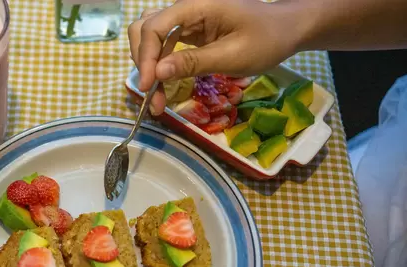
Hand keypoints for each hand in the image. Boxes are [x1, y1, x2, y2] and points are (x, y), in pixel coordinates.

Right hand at [127, 0, 300, 114]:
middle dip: (143, 62)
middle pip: (144, 29)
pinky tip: (164, 85)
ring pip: (149, 37)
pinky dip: (158, 66)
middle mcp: (185, 9)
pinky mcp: (188, 32)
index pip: (154, 27)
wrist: (286, 30)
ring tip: (156, 94)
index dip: (146, 58)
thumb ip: (193, 62)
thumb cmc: (266, 40)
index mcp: (197, 6)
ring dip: (147, 65)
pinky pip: (163, 45)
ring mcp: (185, 20)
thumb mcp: (233, 55)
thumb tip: (158, 73)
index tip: (148, 88)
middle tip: (152, 96)